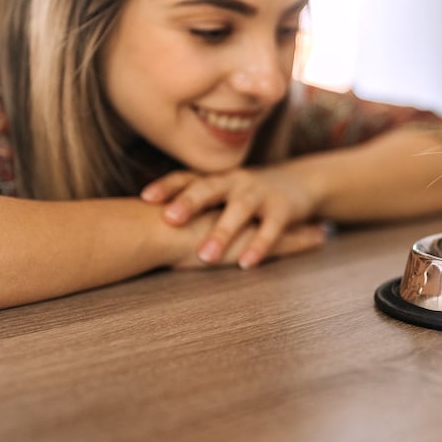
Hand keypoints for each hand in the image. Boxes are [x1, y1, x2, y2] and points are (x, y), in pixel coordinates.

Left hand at [141, 166, 319, 268]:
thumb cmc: (246, 196)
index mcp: (215, 179)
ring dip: (222, 232)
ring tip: (206, 256)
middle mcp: (235, 182)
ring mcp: (259, 194)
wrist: (301, 182)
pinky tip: (246, 264)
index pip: (187, 178)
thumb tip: (140, 224)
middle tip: (169, 220)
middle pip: (209, 188)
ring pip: (239, 210)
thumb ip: (190, 206)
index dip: (166, 186)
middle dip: (189, 203)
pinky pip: (270, 229)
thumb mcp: (219, 195)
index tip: (144, 197)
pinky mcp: (283, 210)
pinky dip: (259, 246)